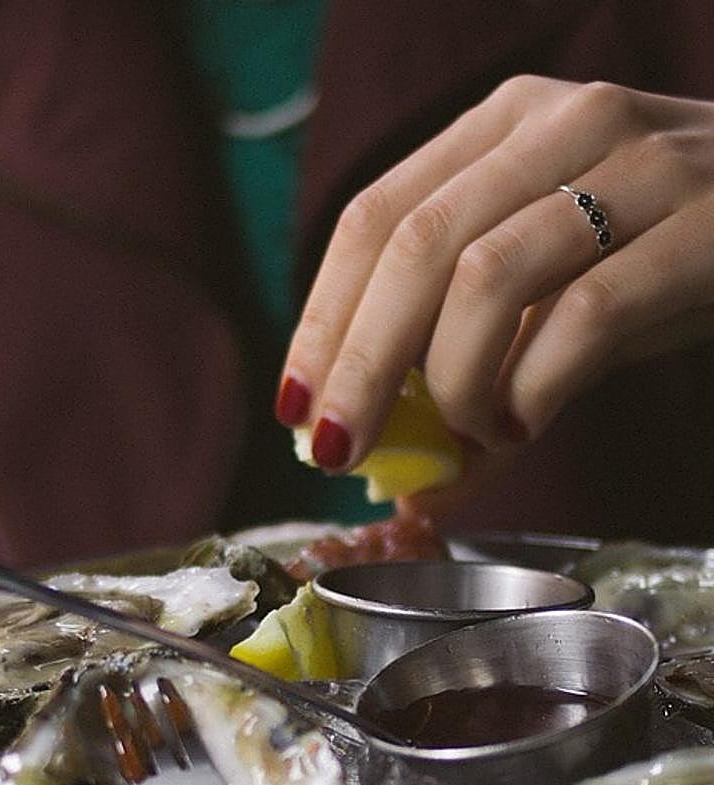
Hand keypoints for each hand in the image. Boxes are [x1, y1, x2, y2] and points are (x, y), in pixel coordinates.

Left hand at [277, 75, 713, 482]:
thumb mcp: (557, 295)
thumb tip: (405, 475)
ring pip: (486, 275)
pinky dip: (533, 386)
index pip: (373, 217)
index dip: (323, 320)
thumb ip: (478, 363)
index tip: (297, 408)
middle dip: (360, 364)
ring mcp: (641, 160)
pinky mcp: (711, 221)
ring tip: (470, 433)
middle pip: (412, 245)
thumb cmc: (673, 258)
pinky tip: (525, 422)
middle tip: (339, 451)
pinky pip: (585, 313)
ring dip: (453, 382)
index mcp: (502, 127)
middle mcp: (561, 123)